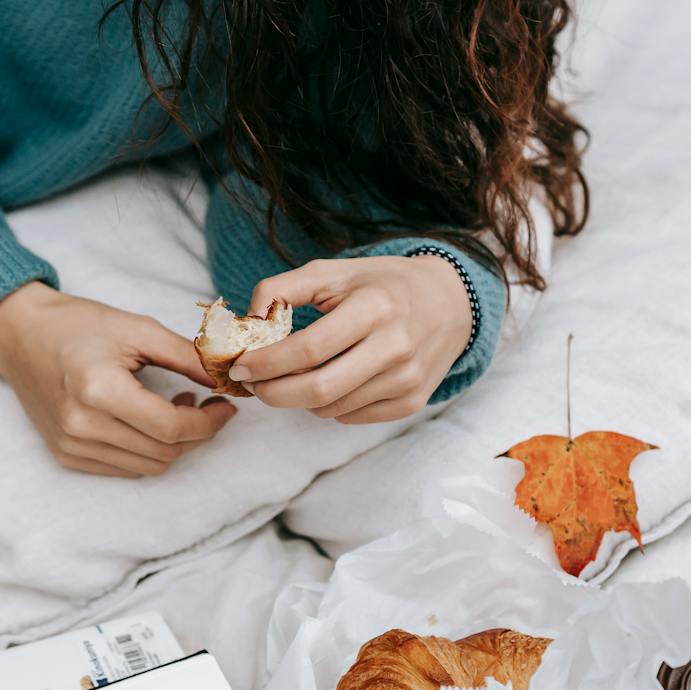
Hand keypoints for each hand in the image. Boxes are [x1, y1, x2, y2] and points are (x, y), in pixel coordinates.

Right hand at [0, 282, 235, 476]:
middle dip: (197, 433)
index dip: (209, 422)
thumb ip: (187, 356)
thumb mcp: (138, 329)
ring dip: (173, 445)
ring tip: (176, 410)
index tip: (226, 405)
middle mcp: (81, 426)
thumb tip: (227, 379)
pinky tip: (147, 422)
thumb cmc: (77, 324)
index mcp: (99, 391)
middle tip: (206, 403)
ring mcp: (70, 446)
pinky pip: (123, 468)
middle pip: (164, 452)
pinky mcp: (65, 455)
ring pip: (148, 467)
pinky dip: (146, 451)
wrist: (19, 334)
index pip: (171, 428)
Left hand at [230, 255, 471, 422]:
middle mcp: (396, 347)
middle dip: (273, 393)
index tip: (240, 367)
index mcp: (374, 307)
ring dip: (298, 399)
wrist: (449, 303)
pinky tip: (329, 382)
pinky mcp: (412, 402)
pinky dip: (328, 406)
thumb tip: (248, 321)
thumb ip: (282, 289)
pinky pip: (351, 417)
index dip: (267, 363)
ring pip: (330, 408)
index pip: (309, 349)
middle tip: (253, 384)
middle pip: (318, 390)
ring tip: (291, 378)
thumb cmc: (380, 285)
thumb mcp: (333, 272)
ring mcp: (407, 379)